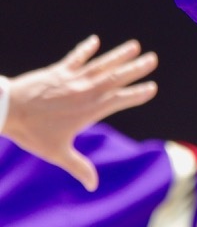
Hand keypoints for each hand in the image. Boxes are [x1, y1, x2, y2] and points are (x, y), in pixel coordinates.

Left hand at [1, 36, 157, 190]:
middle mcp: (86, 91)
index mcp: (90, 110)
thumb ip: (78, 167)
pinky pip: (76, 57)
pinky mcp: (58, 71)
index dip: (137, 94)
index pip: (120, 99)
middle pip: (116, 77)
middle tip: (153, 58)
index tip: (152, 87)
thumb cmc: (32, 134)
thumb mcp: (56, 152)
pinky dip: (85, 49)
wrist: (7, 111)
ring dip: (118, 55)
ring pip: (101, 64)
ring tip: (134, 45)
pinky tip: (95, 40)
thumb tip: (93, 186)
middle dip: (136, 68)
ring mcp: (73, 79)